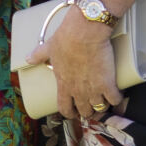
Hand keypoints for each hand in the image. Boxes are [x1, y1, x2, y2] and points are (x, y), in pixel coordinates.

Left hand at [27, 0, 120, 124]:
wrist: (84, 32)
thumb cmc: (66, 38)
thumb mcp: (49, 47)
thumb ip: (39, 54)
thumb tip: (27, 57)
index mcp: (63, 84)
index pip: (64, 108)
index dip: (69, 113)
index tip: (74, 111)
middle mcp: (78, 91)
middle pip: (84, 112)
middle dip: (88, 111)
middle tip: (93, 106)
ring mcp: (94, 89)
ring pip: (100, 108)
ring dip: (103, 106)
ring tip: (106, 100)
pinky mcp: (108, 83)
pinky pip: (115, 99)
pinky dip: (117, 99)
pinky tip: (118, 95)